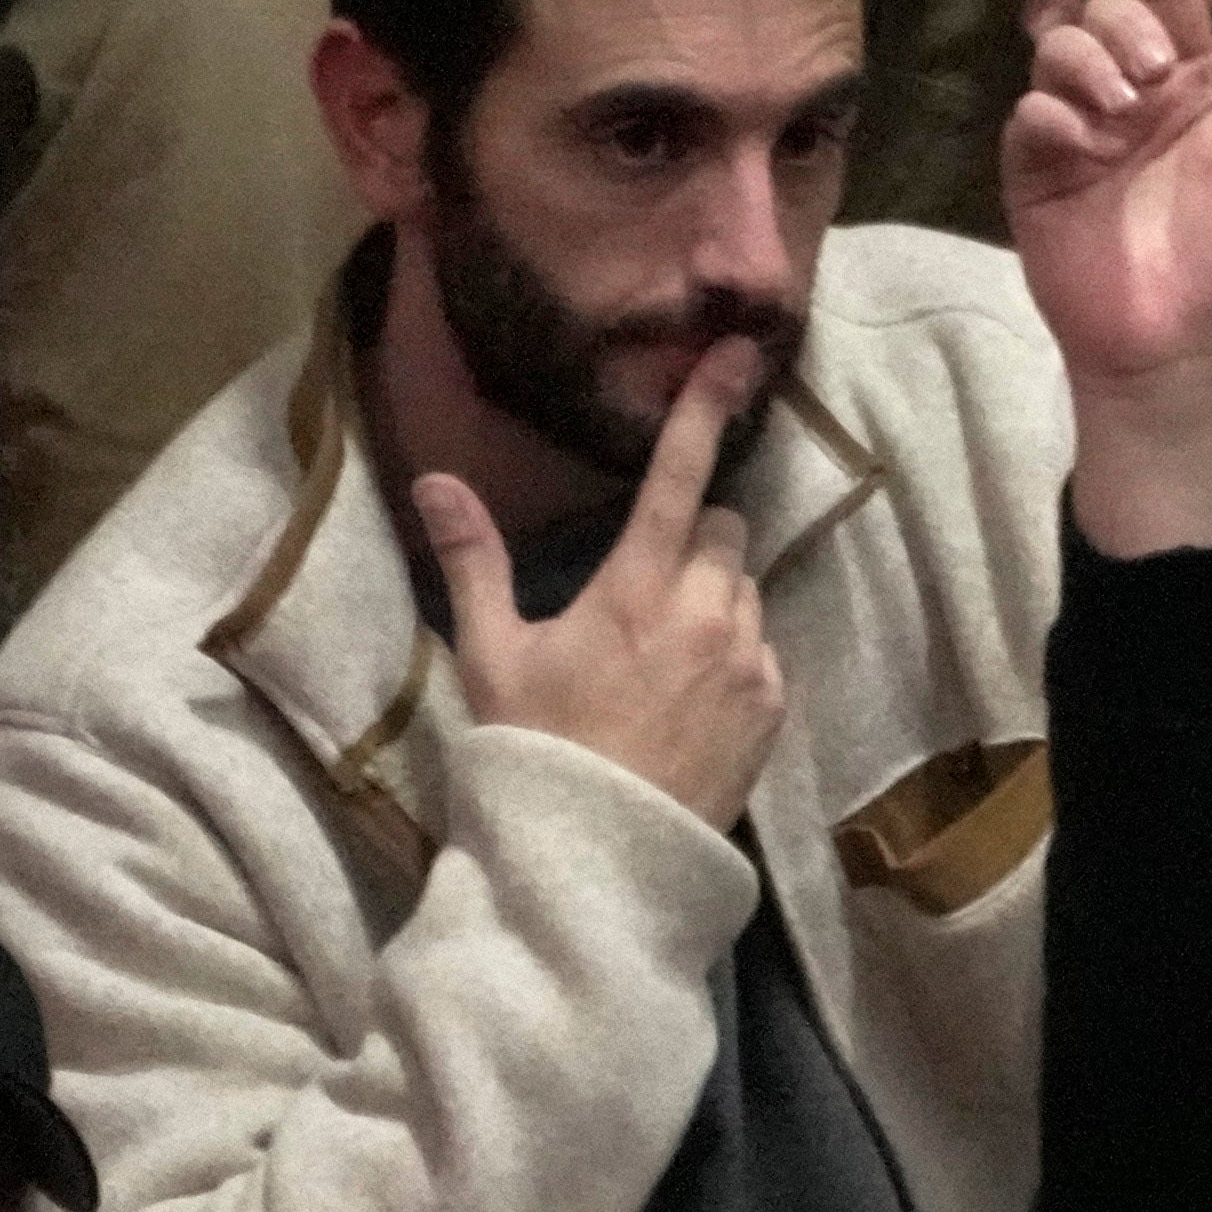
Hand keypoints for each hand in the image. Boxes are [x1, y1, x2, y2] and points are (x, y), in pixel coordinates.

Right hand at [411, 338, 786, 828]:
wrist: (604, 857)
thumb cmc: (538, 749)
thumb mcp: (491, 654)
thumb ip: (473, 560)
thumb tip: (437, 481)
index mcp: (636, 587)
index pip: (680, 477)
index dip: (708, 410)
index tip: (738, 355)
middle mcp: (708, 613)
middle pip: (725, 532)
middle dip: (694, 538)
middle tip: (642, 584)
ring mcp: (751, 662)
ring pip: (746, 590)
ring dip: (714, 598)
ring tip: (659, 654)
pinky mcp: (775, 709)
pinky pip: (764, 651)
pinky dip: (735, 655)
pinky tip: (688, 697)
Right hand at [1007, 0, 1211, 551]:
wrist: (1185, 358)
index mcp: (1195, 92)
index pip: (1172, 4)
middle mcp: (1134, 100)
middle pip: (1106, 11)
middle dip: (1125, 19)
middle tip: (1152, 68)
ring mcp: (1082, 133)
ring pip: (1059, 49)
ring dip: (1088, 59)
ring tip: (1123, 106)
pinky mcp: (1038, 173)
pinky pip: (1030, 116)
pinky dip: (1054, 115)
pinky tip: (1087, 142)